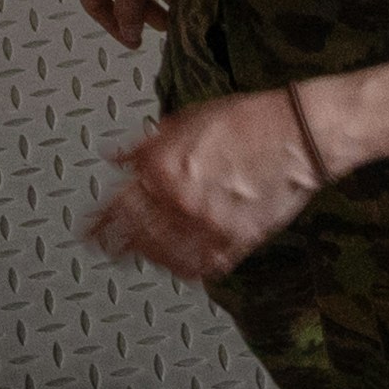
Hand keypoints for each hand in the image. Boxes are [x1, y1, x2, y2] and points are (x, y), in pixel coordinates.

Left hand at [82, 89, 323, 282]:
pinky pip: (199, 266)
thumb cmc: (249, 120)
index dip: (99, 219)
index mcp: (163, 167)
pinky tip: (173, 267)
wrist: (299, 135)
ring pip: (162, 255)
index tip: (88, 227)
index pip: (118, 203)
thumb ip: (145, 145)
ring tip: (130, 259)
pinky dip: (182, 268)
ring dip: (143, 257)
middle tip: (98, 248)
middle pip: (133, 234)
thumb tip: (115, 158)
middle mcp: (180, 200)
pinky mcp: (236, 242)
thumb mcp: (186, 120)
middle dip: (111, 243)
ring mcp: (208, 226)